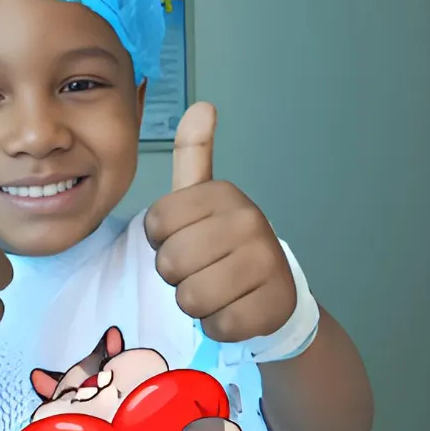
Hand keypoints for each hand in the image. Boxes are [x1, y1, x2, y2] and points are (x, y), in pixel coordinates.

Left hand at [143, 102, 295, 342]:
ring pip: (190, 298)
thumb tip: (202, 105)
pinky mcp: (271, 307)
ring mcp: (266, 264)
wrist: (275, 290)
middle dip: (176, 275)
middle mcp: (249, 220)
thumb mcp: (203, 198)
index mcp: (223, 193)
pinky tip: (235, 309)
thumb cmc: (222, 242)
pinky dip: (218, 326)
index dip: (162, 241)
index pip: (155, 225)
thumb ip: (194, 154)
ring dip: (195, 303)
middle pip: (170, 263)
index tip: (186, 238)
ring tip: (218, 289)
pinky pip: (216, 325)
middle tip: (202, 268)